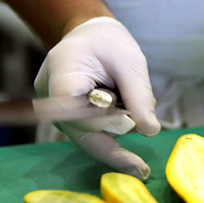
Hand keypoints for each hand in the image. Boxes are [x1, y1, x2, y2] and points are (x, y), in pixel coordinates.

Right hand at [34, 17, 160, 179]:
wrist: (92, 38)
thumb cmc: (110, 44)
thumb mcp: (131, 63)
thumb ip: (139, 96)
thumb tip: (150, 130)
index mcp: (63, 71)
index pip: (74, 108)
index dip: (102, 120)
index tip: (130, 126)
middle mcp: (53, 99)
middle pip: (81, 132)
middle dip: (114, 142)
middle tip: (141, 164)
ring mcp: (58, 113)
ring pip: (91, 136)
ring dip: (117, 127)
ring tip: (130, 99)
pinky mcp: (70, 122)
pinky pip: (93, 134)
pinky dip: (114, 127)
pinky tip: (126, 110)